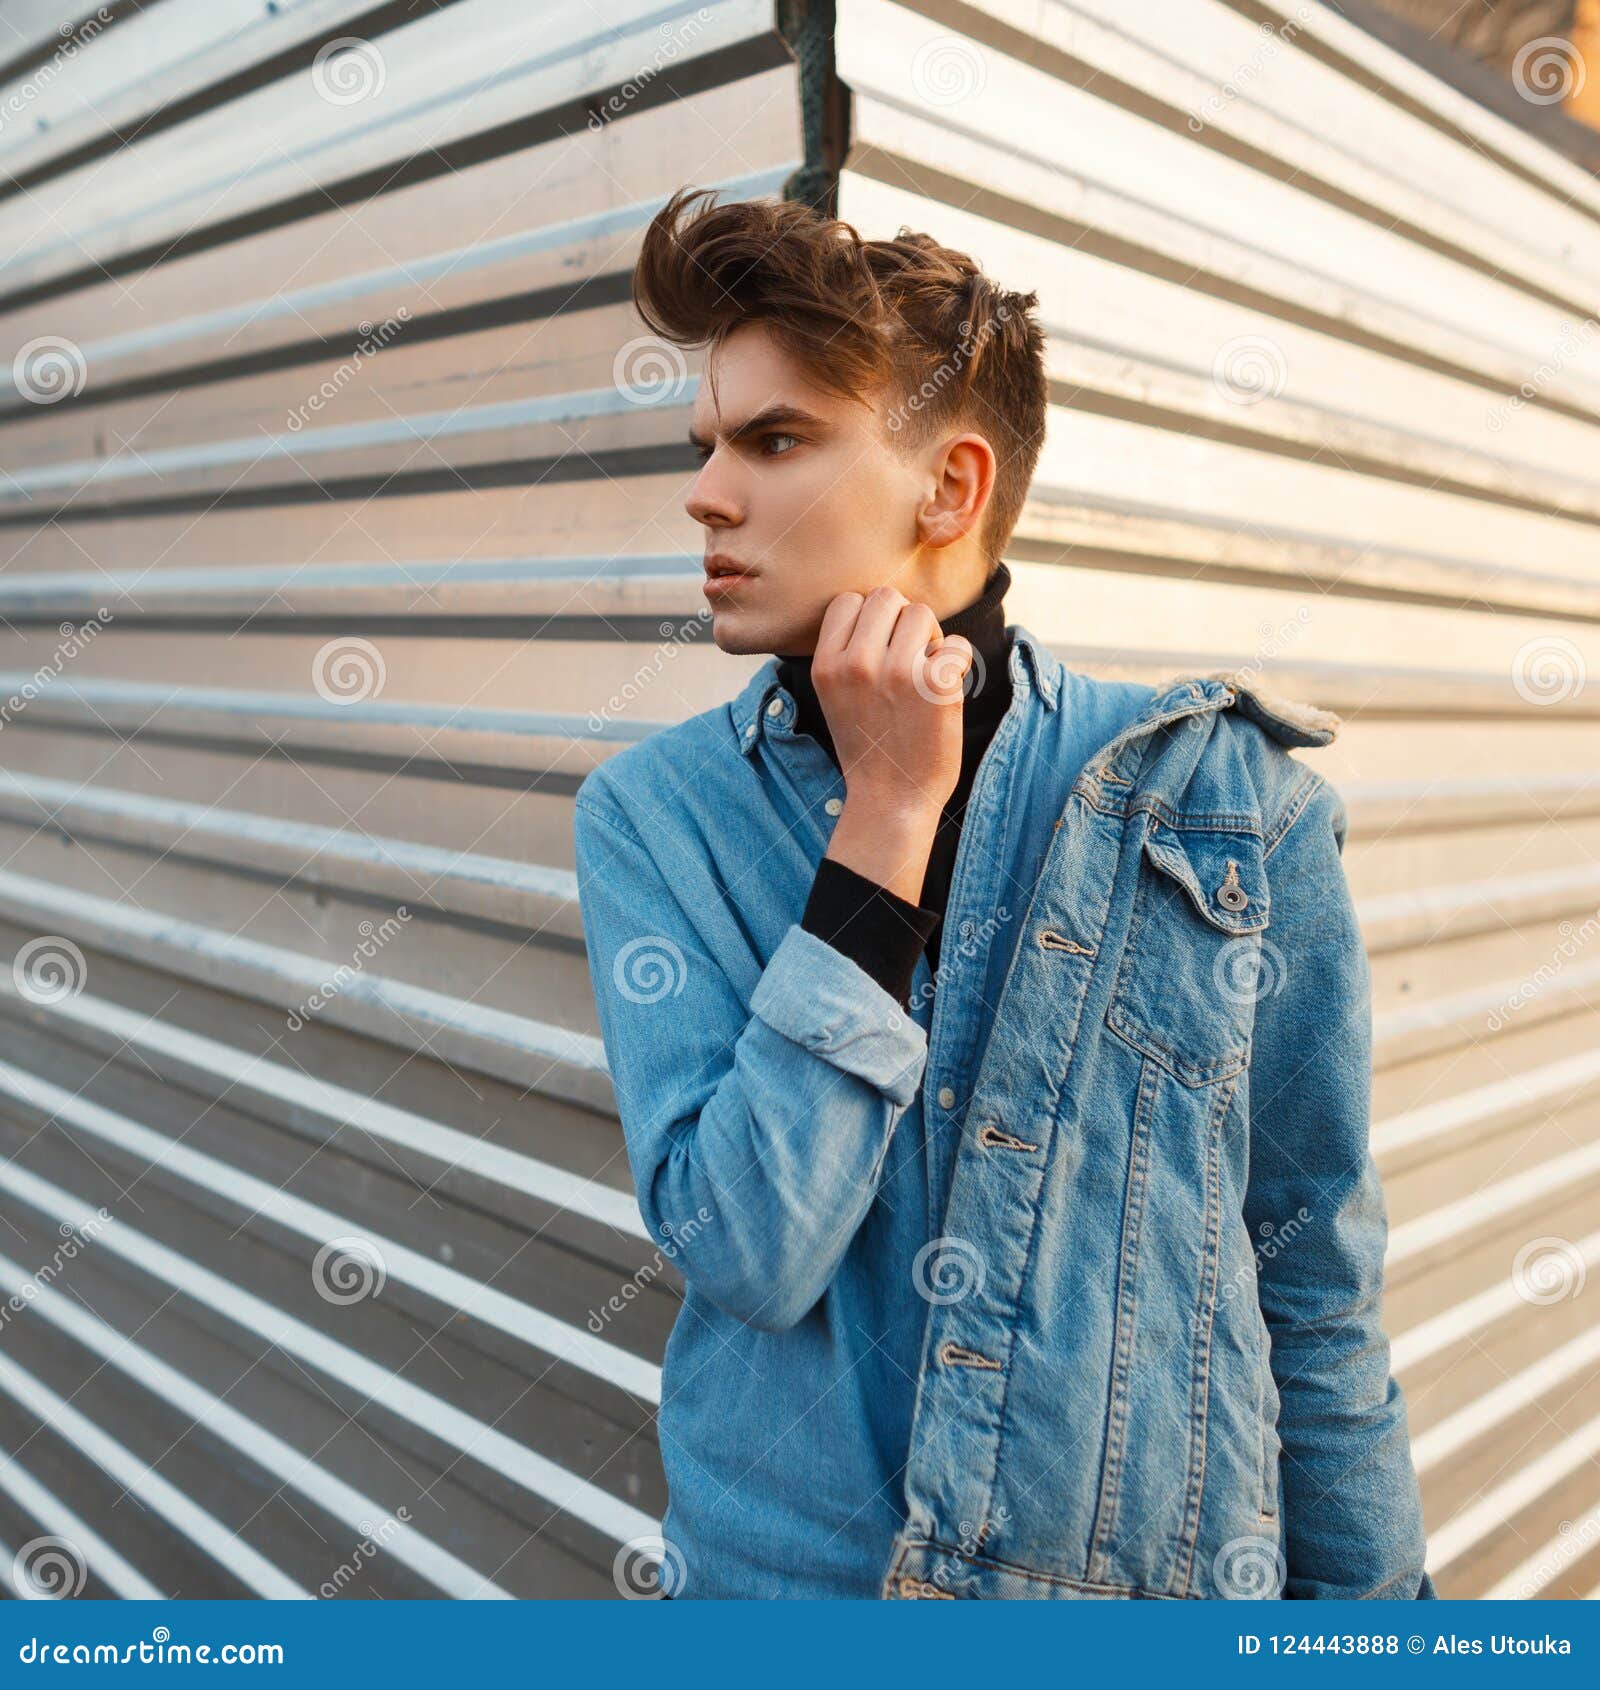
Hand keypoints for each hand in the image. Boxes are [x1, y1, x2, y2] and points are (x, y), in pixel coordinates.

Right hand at [809, 585, 973, 903]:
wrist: (891, 799)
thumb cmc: (869, 745)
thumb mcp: (834, 697)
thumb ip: (846, 652)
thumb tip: (876, 606)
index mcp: (826, 665)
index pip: (848, 600)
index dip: (870, 617)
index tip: (880, 645)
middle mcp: (857, 664)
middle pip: (887, 597)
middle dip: (902, 621)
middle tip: (908, 657)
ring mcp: (897, 673)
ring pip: (922, 614)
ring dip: (931, 638)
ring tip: (925, 674)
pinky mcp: (935, 686)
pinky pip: (955, 644)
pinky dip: (957, 663)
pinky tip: (945, 689)